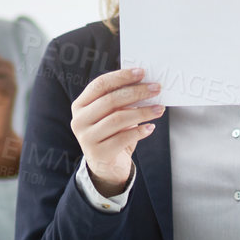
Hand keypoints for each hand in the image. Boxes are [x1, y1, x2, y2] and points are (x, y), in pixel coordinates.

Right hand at [71, 66, 163, 197]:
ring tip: (159, 109)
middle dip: (136, 92)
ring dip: (142, 112)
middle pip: (110, 100)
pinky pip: (123, 138)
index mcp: (80, 105)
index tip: (142, 72)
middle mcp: (79, 120)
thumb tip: (145, 84)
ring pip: (118, 119)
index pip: (100, 85)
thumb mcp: (112, 114)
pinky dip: (139, 131)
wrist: (107, 166)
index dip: (121, 77)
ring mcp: (87, 138)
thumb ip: (121, 100)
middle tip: (156, 88)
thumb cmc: (112, 134)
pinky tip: (151, 127)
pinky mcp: (98, 154)